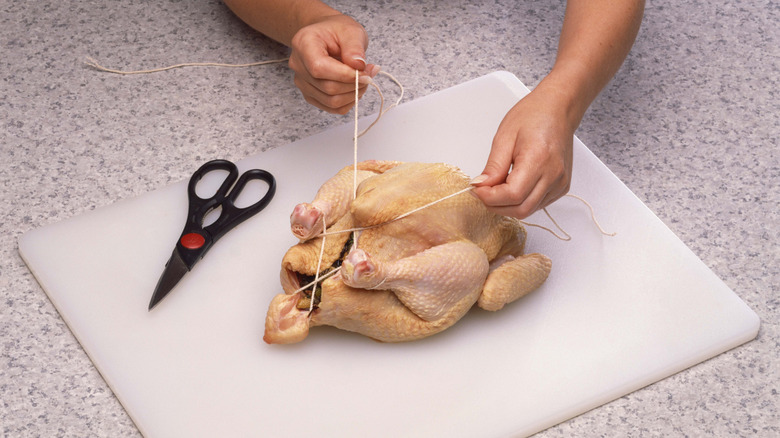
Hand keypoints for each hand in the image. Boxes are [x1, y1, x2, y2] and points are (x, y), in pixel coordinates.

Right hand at [289, 13, 379, 113]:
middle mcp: (298, 65)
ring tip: (365, 79)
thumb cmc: (336, 31)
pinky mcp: (310, 94)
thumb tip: (358, 66)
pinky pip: (331, 108)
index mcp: (303, 44)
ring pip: (330, 101)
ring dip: (354, 94)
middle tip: (370, 74)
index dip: (345, 75)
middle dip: (354, 85)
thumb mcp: (350, 31)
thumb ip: (354, 47)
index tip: (366, 72)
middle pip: (327, 88)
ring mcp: (302, 82)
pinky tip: (355, 89)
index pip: (319, 68)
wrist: (327, 36)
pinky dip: (348, 102)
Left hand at [471, 84, 574, 218]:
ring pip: (528, 210)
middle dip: (496, 206)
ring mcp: (560, 183)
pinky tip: (512, 186)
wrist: (558, 110)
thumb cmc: (533, 116)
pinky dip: (520, 201)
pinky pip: (537, 204)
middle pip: (521, 209)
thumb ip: (493, 166)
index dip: (490, 198)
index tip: (476, 190)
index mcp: (539, 159)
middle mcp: (554, 175)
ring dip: (507, 205)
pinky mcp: (561, 187)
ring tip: (496, 187)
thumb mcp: (504, 136)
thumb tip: (481, 186)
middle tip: (482, 192)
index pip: (512, 194)